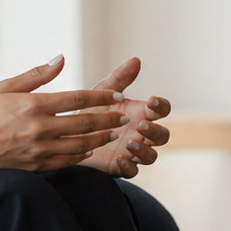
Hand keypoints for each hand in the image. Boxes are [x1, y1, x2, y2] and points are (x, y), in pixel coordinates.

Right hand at [0, 55, 126, 179]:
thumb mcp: (6, 87)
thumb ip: (36, 75)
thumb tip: (61, 58)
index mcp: (33, 105)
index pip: (77, 99)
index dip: (102, 98)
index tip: (117, 96)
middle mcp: (39, 129)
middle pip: (84, 123)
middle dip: (108, 119)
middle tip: (125, 116)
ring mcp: (38, 150)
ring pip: (80, 145)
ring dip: (101, 139)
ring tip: (115, 133)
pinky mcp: (36, 166)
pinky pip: (67, 161)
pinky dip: (83, 155)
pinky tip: (92, 150)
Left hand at [77, 56, 171, 177]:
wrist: (67, 133)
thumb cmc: (90, 109)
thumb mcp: (102, 91)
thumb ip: (119, 77)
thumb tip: (135, 59)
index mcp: (141, 113)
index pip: (162, 109)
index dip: (161, 105)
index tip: (151, 101)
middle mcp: (140, 133)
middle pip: (163, 136)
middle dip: (156, 131)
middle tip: (141, 125)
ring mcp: (132, 151)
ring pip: (152, 156)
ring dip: (145, 151)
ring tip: (129, 143)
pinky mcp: (120, 166)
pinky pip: (133, 172)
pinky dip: (130, 166)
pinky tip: (121, 159)